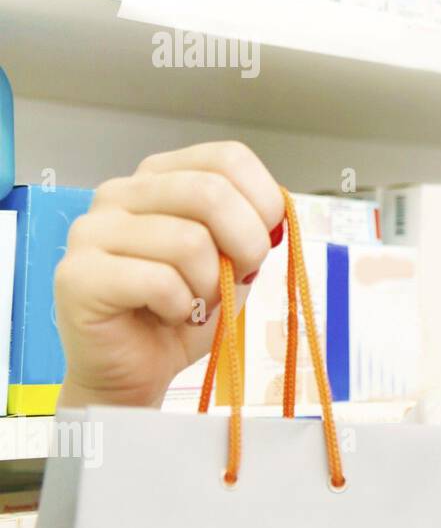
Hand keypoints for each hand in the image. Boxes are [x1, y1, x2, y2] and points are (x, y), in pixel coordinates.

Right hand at [53, 141, 284, 408]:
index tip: (266, 239)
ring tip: (192, 303)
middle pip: (210, 191)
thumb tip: (274, 215)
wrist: (136, 369)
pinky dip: (181, 307)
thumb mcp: (233, 261)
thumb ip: (251, 229)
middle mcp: (121, 192)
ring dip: (209, 286)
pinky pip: (159, 281)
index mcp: (160, 176)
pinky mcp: (78, 275)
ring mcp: (92, 230)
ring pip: (189, 241)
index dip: (263, 200)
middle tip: (237, 277)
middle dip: (245, 244)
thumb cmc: (184, 310)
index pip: (227, 158)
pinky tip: (168, 315)